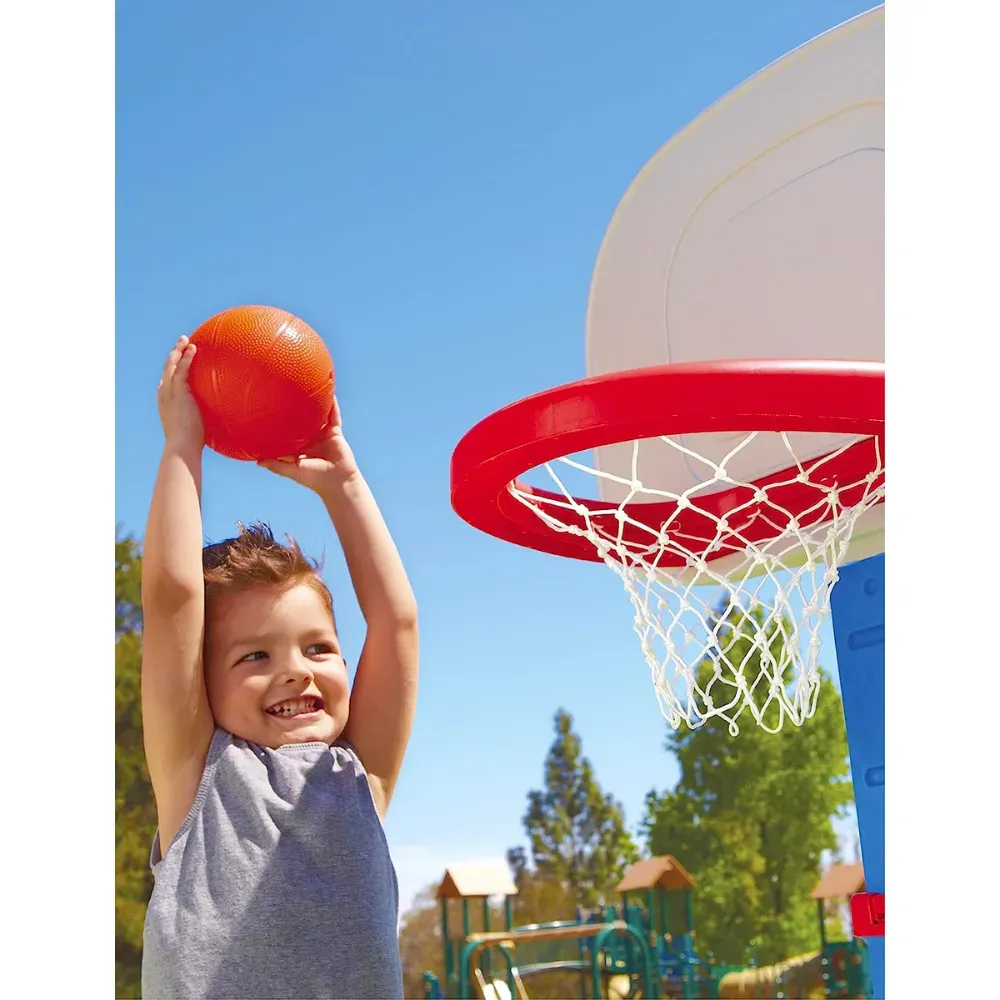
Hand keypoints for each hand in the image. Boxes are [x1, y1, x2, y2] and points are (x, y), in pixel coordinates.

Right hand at [158, 336, 203, 450]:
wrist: (182, 446)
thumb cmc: (190, 444)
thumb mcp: (194, 429)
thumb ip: (201, 422)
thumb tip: (219, 425)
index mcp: (166, 404)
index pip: (166, 383)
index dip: (170, 371)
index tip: (177, 363)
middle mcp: (164, 395)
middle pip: (167, 369)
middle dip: (173, 355)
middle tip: (181, 344)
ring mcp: (169, 392)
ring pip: (171, 365)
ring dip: (178, 350)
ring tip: (186, 339)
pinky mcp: (178, 392)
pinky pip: (181, 370)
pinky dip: (186, 357)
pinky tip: (193, 348)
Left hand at [258, 397, 359, 493]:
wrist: (337, 482)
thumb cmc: (314, 479)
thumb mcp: (292, 471)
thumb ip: (276, 465)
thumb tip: (257, 461)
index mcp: (299, 447)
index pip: (287, 433)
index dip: (279, 424)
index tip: (268, 413)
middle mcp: (310, 439)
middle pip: (301, 420)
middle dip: (295, 409)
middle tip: (285, 393)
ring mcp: (323, 434)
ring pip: (318, 415)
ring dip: (315, 402)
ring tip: (310, 386)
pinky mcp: (334, 432)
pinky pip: (334, 416)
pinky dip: (333, 406)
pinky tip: (330, 394)